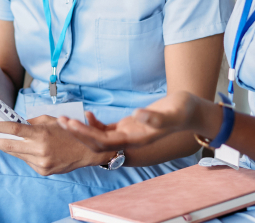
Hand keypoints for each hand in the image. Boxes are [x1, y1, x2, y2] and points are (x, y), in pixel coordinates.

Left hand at [0, 115, 112, 175]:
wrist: (88, 152)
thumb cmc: (69, 132)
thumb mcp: (50, 120)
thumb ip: (31, 122)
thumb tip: (14, 123)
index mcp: (41, 134)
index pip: (14, 130)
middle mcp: (40, 150)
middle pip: (10, 146)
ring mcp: (41, 162)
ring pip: (17, 154)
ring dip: (9, 147)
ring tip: (1, 140)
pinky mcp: (44, 171)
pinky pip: (28, 161)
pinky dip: (25, 154)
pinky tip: (31, 150)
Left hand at [58, 91, 200, 152]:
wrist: (193, 111)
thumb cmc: (184, 111)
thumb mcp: (173, 112)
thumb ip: (156, 118)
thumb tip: (137, 115)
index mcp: (137, 139)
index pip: (105, 142)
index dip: (86, 135)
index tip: (71, 124)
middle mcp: (130, 140)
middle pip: (97, 143)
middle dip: (78, 133)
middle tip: (61, 121)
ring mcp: (129, 134)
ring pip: (100, 137)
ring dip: (82, 130)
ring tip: (66, 119)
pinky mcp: (129, 127)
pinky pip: (108, 130)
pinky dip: (95, 124)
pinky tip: (88, 114)